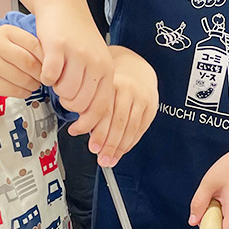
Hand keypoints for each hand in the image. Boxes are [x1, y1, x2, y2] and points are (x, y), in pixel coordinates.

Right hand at [0, 26, 44, 99]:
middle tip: (44, 77)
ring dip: (33, 85)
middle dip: (40, 74)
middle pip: (29, 63)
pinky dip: (24, 93)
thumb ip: (28, 46)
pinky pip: (14, 90)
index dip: (46, 58)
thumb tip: (52, 60)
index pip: (34, 44)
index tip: (50, 65)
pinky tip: (24, 90)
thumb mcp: (8, 41)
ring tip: (34, 84)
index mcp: (5, 32)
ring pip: (23, 79)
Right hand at [35, 0, 113, 132]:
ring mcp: (77, 54)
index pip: (100, 107)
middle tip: (62, 87)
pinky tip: (46, 67)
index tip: (77, 130)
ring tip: (56, 74)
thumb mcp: (93, 60)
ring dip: (55, 88)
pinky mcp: (57, 46)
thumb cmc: (76, 37)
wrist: (63, 5)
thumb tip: (87, 117)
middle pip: (79, 102)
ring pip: (64, 92)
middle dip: (67, 101)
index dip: (87, 123)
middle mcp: (95, 62)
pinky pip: (48, 77)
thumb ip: (94, 85)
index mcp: (107, 68)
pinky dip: (44, 77)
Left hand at [85, 48, 158, 165]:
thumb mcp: (99, 89)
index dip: (97, 132)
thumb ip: (89, 107)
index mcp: (111, 84)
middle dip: (109, 144)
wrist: (137, 69)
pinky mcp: (151, 107)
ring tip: (110, 159)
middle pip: (118, 122)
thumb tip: (76, 130)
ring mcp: (141, 98)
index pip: (104, 112)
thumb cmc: (114, 82)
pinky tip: (121, 150)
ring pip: (130, 128)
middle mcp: (127, 89)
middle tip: (101, 158)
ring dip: (119, 148)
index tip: (91, 146)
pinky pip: (140, 129)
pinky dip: (130, 142)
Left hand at [188, 148, 228, 228]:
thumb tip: (193, 220)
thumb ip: (199, 202)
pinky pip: (226, 216)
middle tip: (205, 206)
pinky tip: (218, 195)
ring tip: (214, 196)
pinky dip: (218, 210)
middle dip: (209, 224)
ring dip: (213, 215)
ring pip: (223, 223)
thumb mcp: (209, 182)